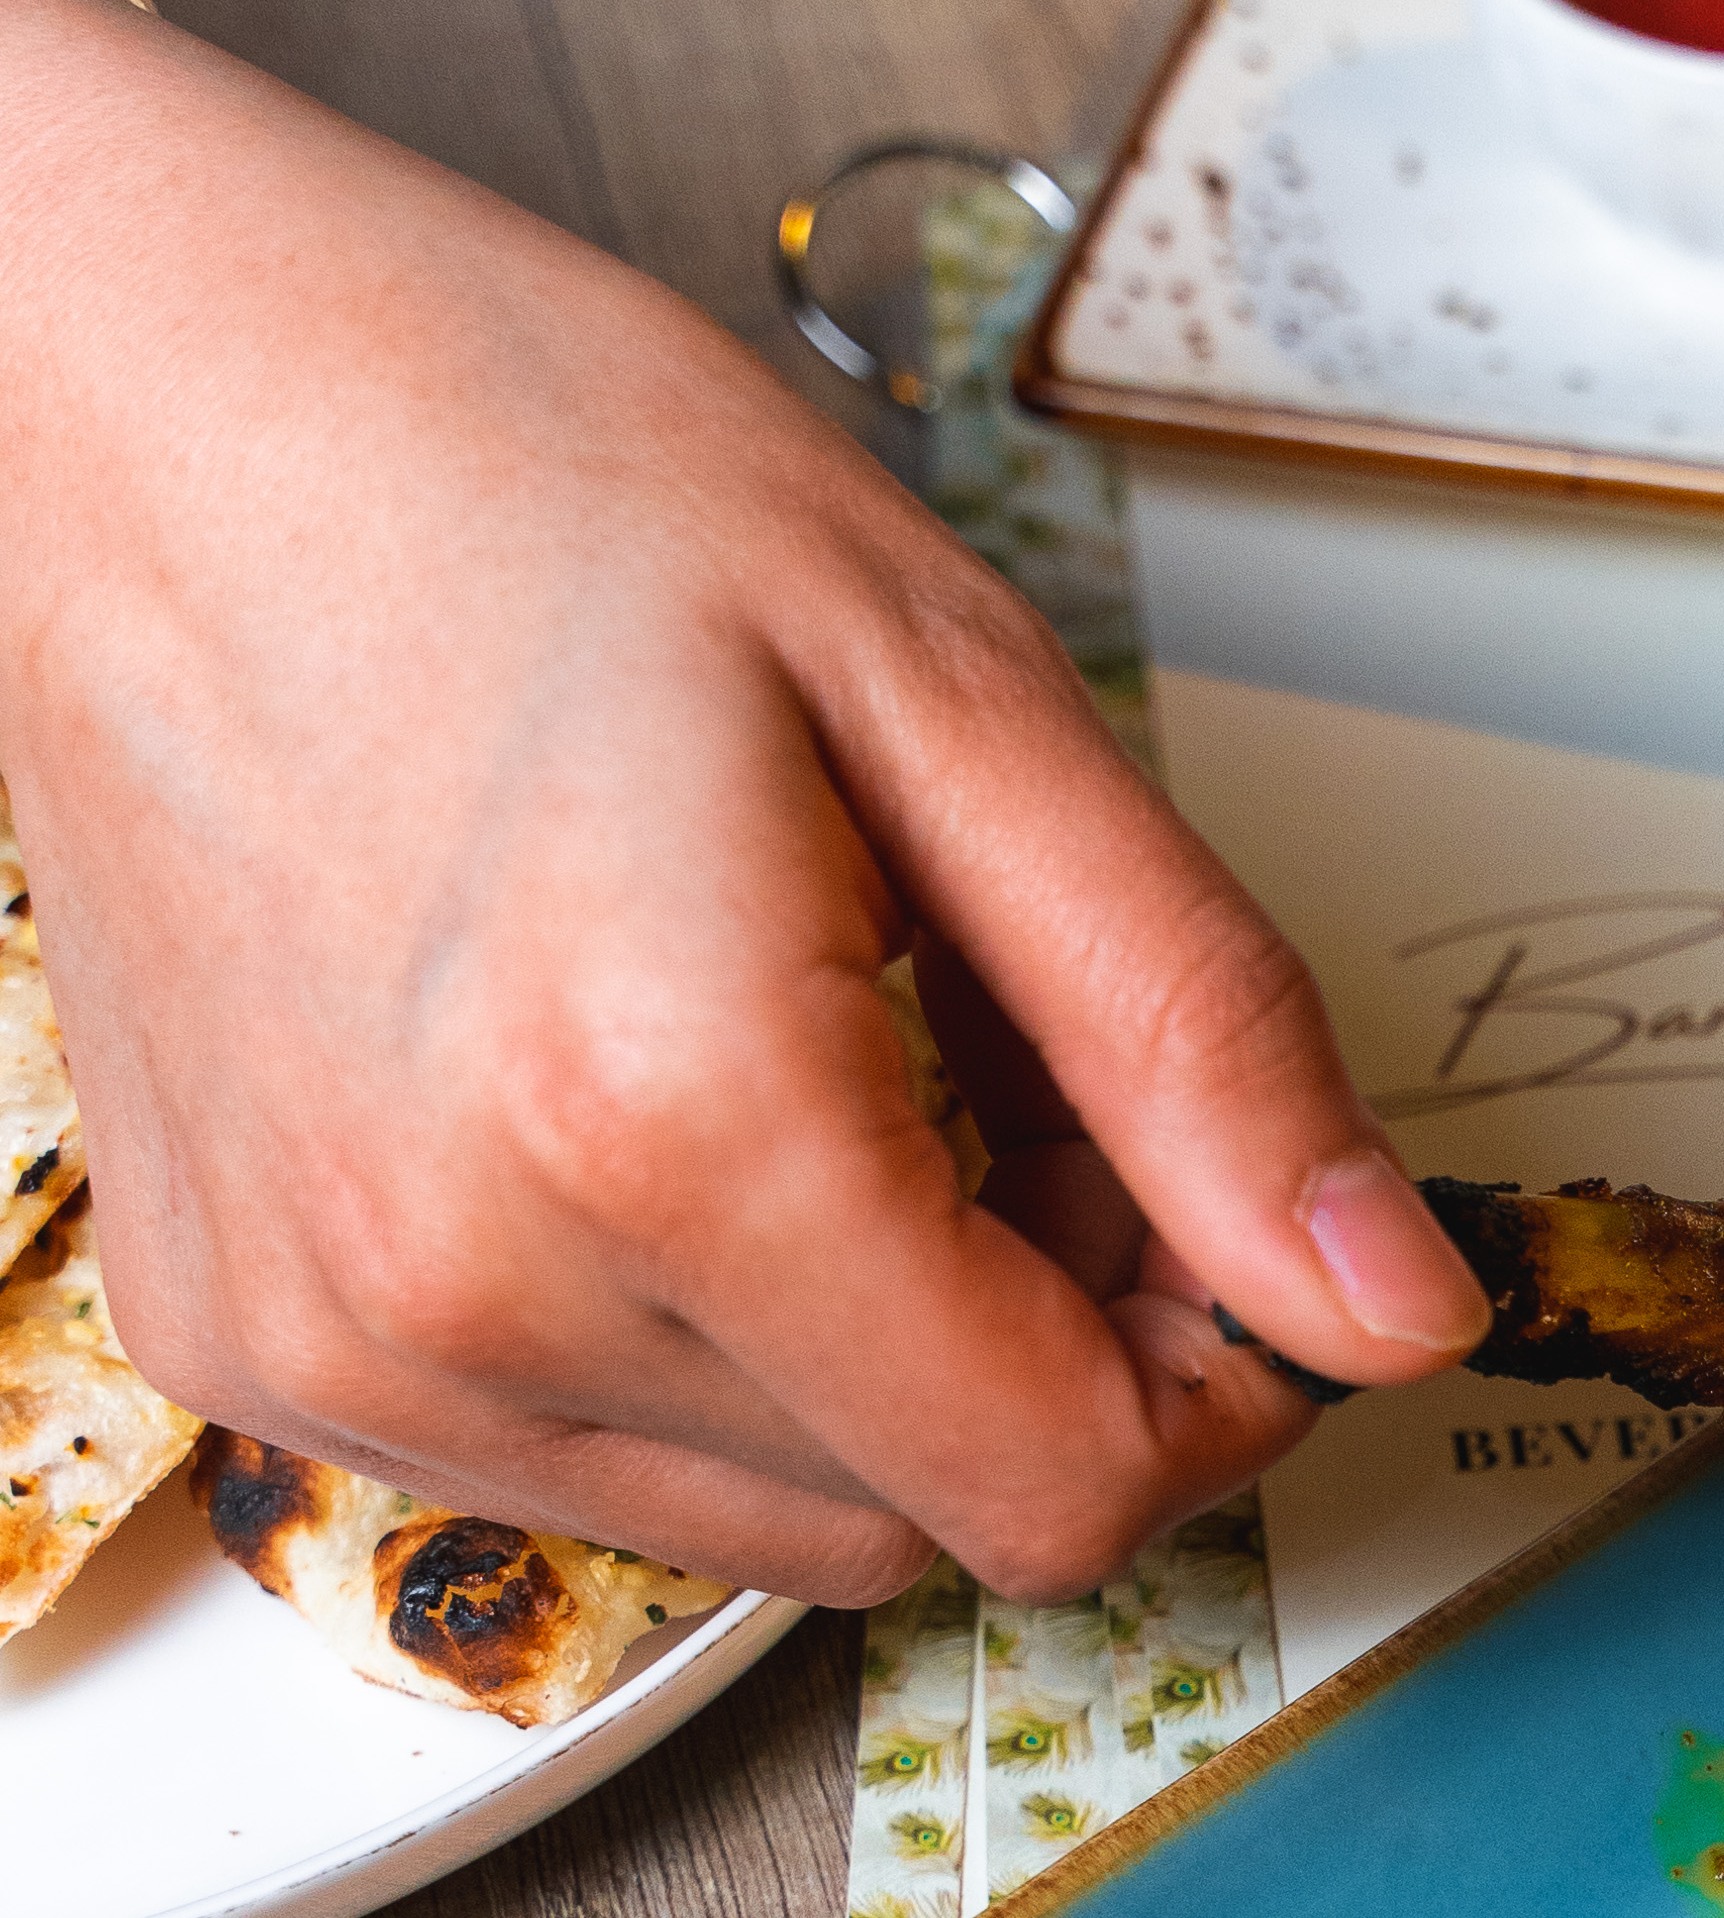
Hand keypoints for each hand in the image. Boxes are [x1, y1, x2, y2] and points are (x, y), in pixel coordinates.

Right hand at [0, 0, 1485, 1602]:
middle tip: (1002, 1068)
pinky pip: (577, 1464)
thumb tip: (1390, 1302)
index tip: (1213, 1219)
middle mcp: (466, 1284)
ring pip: (768, 1522)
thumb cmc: (513, 466)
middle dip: (1040, 1339)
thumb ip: (1202, 1039)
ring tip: (822, 1063)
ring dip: (869, 1354)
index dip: (1210, 1377)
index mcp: (670, 1122)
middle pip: (928, 1518)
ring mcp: (333, 1338)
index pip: (1062, 1488)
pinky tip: (649, 1110)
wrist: (140, 395)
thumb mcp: (956, 698)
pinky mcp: (240, 1343)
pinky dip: (681, 1342)